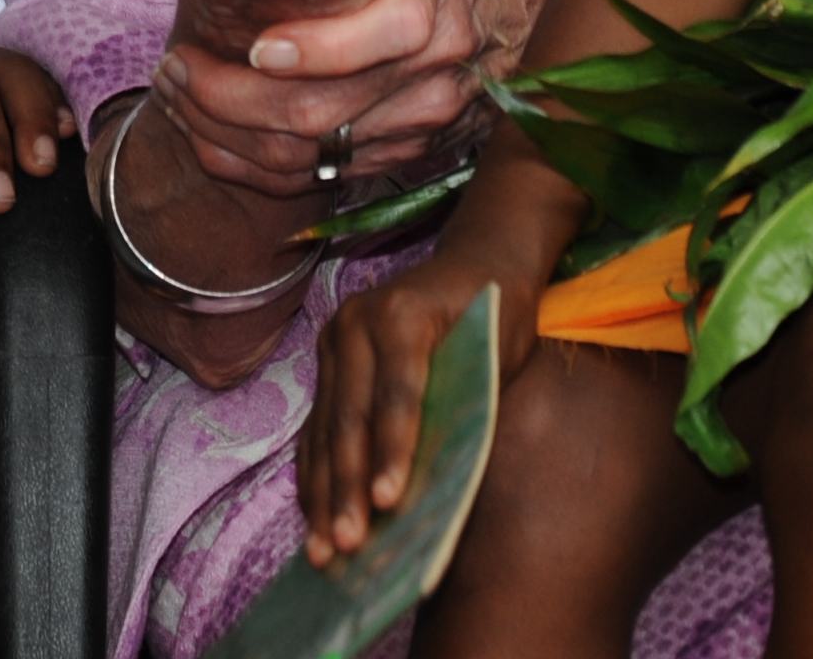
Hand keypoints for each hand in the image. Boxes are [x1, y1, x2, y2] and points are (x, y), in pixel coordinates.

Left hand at [154, 0, 548, 196]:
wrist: (517, 20)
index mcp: (424, 10)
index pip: (357, 48)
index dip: (295, 54)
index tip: (243, 42)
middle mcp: (423, 80)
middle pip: (314, 115)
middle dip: (226, 98)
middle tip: (175, 68)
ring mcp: (411, 129)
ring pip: (304, 157)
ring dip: (225, 135)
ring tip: (180, 96)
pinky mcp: (399, 159)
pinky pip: (314, 179)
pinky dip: (252, 164)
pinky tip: (212, 135)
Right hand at [298, 245, 534, 564]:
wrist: (478, 262)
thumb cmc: (497, 314)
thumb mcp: (495, 351)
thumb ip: (463, 403)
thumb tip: (437, 484)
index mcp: (402, 314)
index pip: (397, 393)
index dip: (393, 450)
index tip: (390, 503)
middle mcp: (355, 323)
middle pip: (349, 417)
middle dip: (348, 487)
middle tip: (349, 544)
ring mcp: (334, 341)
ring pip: (324, 429)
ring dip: (324, 494)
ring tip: (324, 550)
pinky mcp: (327, 362)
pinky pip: (316, 427)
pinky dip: (316, 476)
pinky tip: (315, 518)